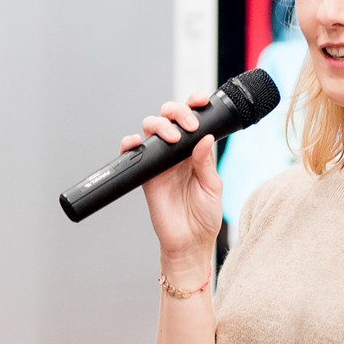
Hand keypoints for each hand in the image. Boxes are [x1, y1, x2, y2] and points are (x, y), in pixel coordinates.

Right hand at [119, 91, 222, 265]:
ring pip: (151, 128)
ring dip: (159, 124)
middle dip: (176, 111)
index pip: (193, 120)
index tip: (200, 100)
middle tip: (187, 125)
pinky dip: (130, 143)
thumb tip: (204, 138)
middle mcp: (176, 152)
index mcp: (196, 151)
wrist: (189, 242)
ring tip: (172, 137)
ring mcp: (160, 162)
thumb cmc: (204, 217)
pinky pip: (132, 153)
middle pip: (169, 117)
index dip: (194, 104)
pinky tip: (137, 142)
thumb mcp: (213, 187)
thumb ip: (206, 163)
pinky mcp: (145, 175)